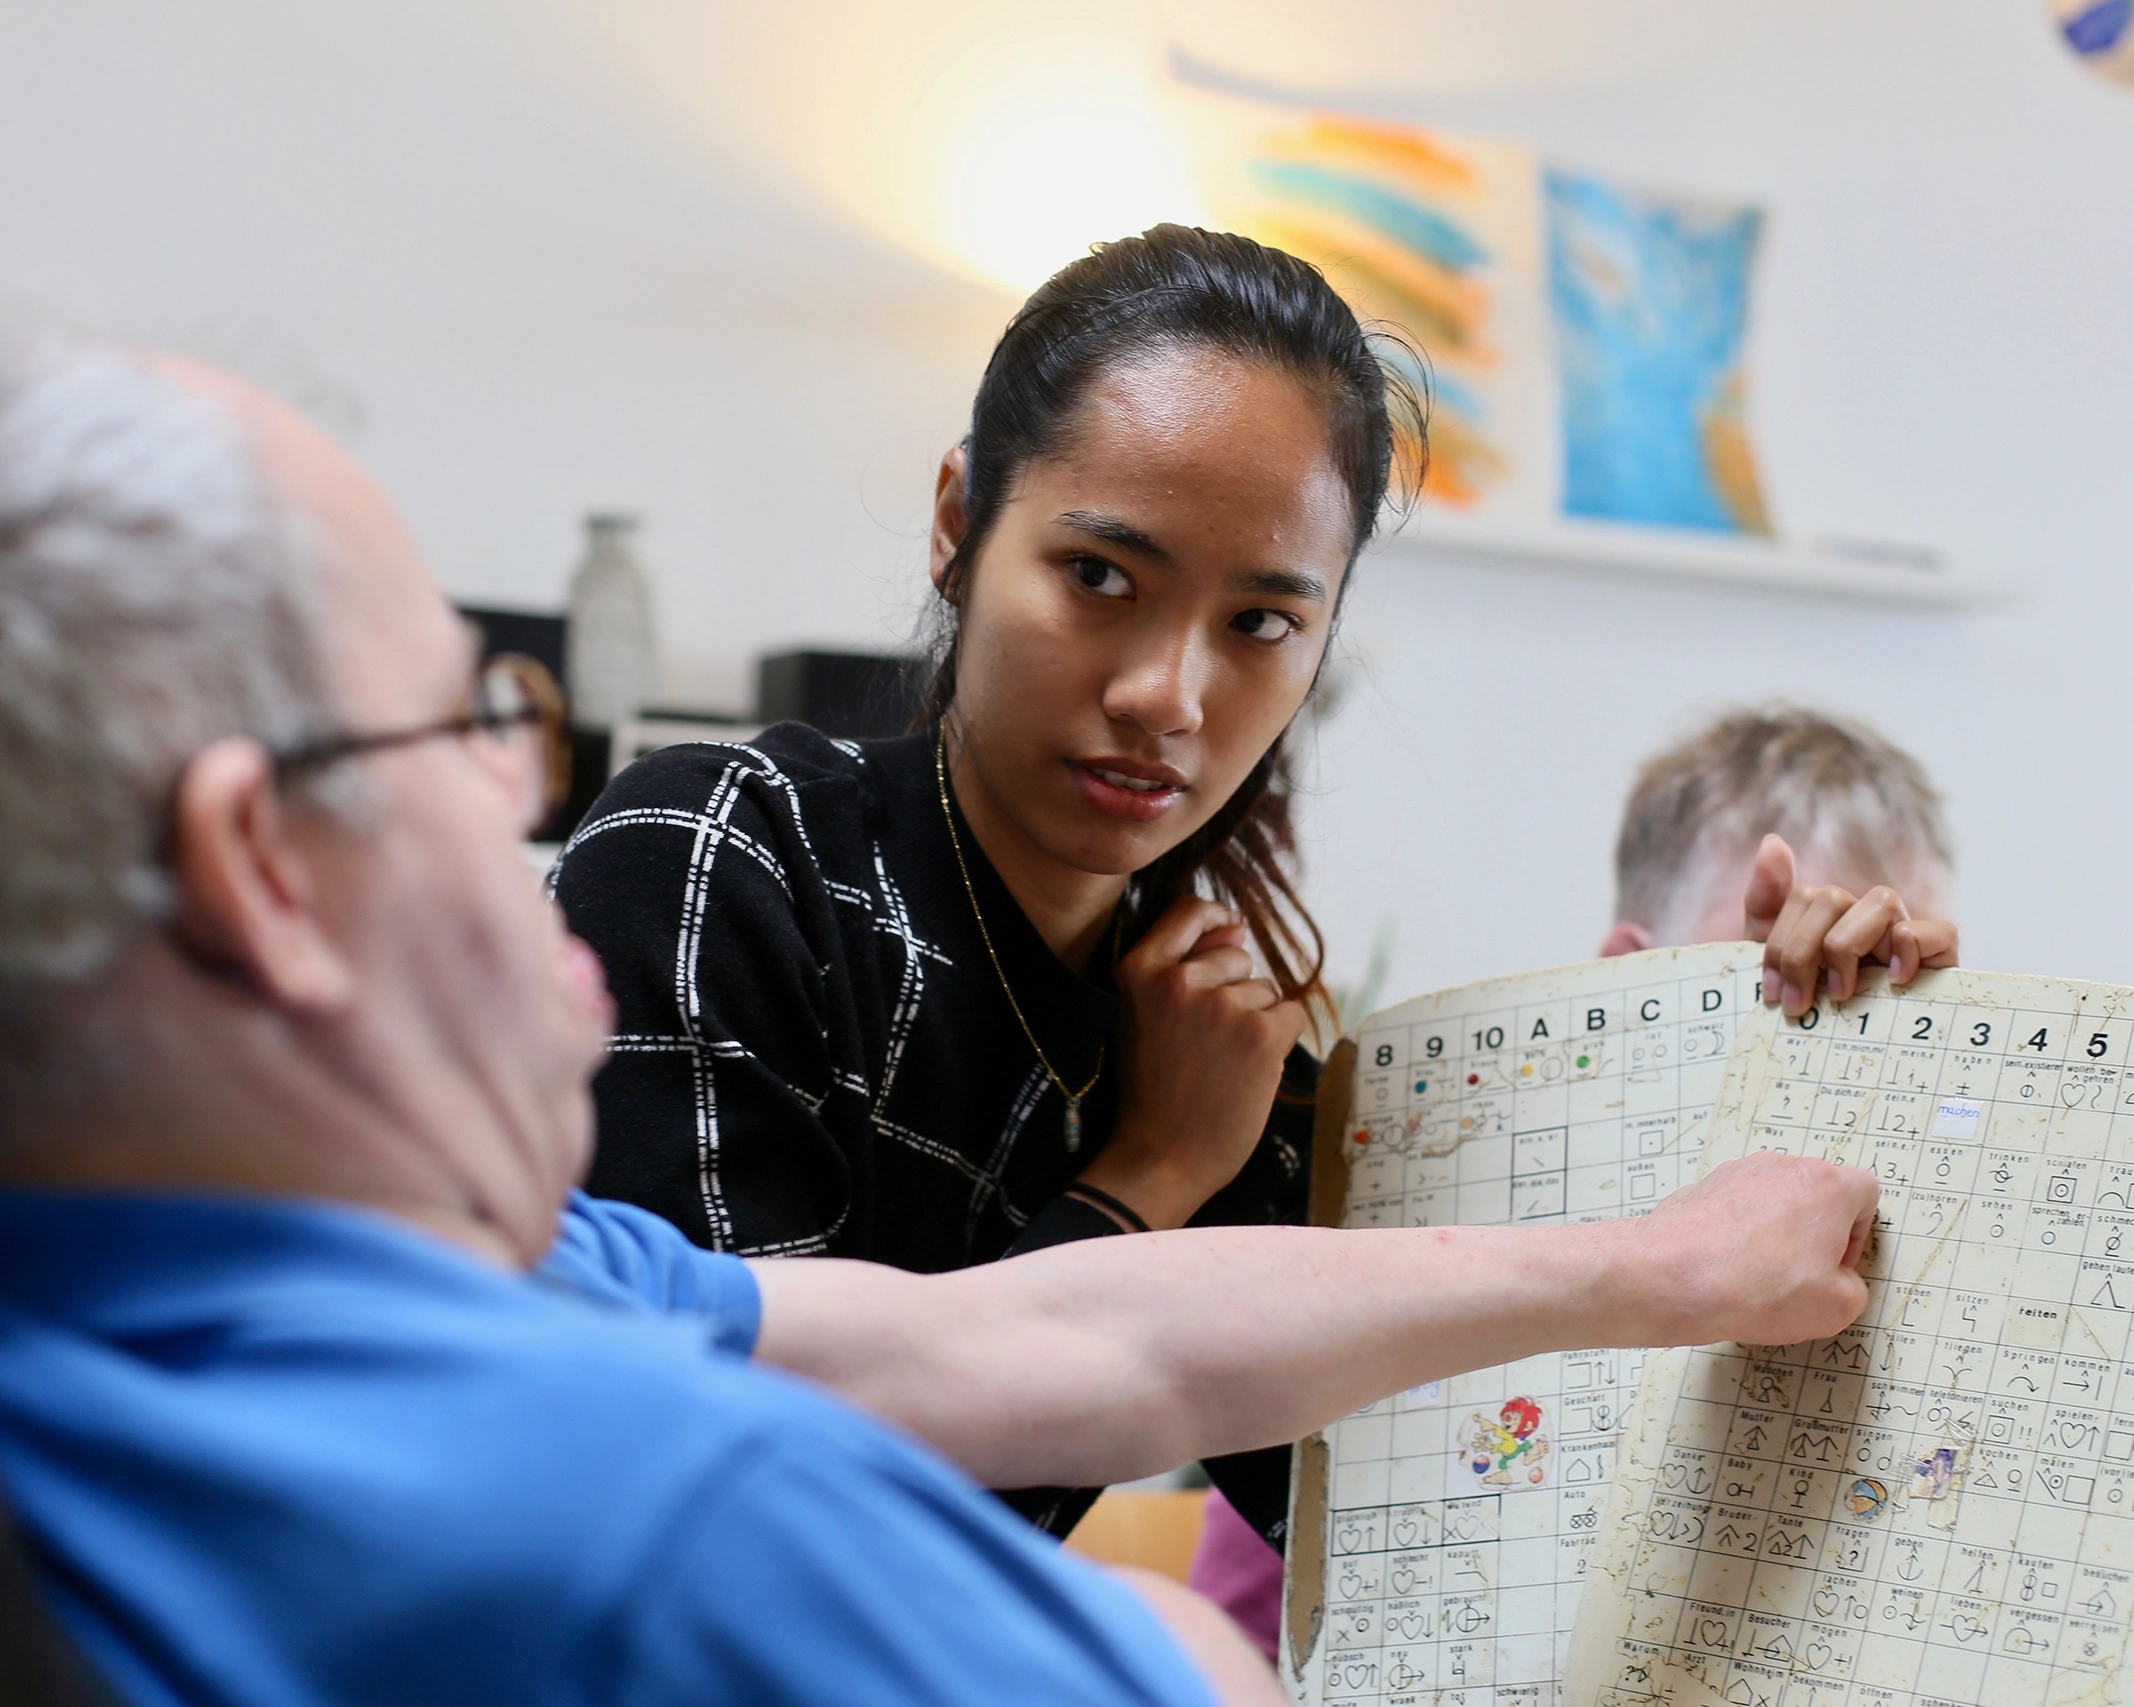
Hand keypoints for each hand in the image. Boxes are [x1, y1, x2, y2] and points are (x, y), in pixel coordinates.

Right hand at [1077, 897, 1306, 1230]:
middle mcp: (1179, 980)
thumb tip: (1236, 924)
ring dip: (1255, 1022)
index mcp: (1139, 970)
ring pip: (1265, 990)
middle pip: (1236, 955)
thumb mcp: (1145, 1016)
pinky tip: (1249, 1071)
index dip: (1215, 918)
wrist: (1162, 1157)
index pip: (1189, 910)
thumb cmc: (1153, 1089)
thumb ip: (1183, 966)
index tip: (1228, 930)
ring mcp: (1222, 1005)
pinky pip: (1291, 1015)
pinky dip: (1279, 1042)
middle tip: (1204, 1043)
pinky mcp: (1260, 1034)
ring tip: (1221, 1064)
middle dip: (1234, 989)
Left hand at [1620, 1151, 1878, 1347]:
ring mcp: (1736, 1173)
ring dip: (1773, 1234)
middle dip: (1814, 1234)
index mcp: (1825, 1185)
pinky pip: (1733, 1208)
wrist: (1673, 1276)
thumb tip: (1838, 1283)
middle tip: (1801, 1276)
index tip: (1838, 1265)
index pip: (1864, 1192)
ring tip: (1758, 1277)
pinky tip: (1726, 1270)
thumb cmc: (1756, 1286)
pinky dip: (1736, 1234)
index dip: (1858, 1233)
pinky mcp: (1701, 1187)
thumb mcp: (1836, 1307)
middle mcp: (1780, 1167)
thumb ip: (1853, 1289)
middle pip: (1814, 1194)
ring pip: (1771, 1200)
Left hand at [1744, 834, 1956, 1016]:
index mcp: (1829, 920)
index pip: (1803, 896)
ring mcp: (1904, 936)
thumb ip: (1766, 905)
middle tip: (1798, 1005)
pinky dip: (1910, 949)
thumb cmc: (1813, 1016)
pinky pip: (1936, 930)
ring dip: (1847, 948)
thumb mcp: (1777, 967)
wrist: (1843, 1071)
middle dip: (1803, 953)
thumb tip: (1772, 843)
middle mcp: (1866, 921)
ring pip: (1881, 901)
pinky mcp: (1942, 959)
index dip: (1780, 943)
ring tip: (1841, 994)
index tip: (1772, 993)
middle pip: (1831, 897)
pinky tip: (1892, 983)